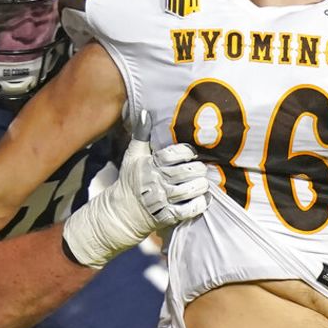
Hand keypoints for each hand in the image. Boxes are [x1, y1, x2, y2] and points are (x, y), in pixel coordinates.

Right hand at [63, 110, 209, 267]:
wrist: (123, 212)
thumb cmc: (131, 179)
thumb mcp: (133, 156)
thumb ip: (141, 134)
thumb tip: (144, 112)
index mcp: (148, 165)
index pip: (171, 155)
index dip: (185, 152)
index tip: (191, 153)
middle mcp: (155, 182)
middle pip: (184, 172)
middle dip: (197, 169)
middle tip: (200, 168)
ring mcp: (162, 200)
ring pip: (189, 190)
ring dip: (200, 185)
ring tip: (203, 182)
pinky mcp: (168, 216)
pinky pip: (189, 210)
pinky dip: (200, 203)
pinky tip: (203, 198)